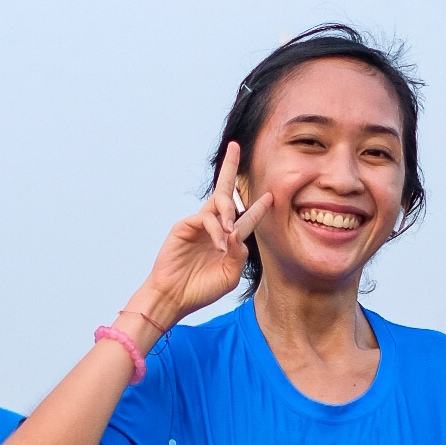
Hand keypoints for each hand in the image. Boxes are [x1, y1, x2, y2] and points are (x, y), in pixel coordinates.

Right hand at [128, 143, 272, 336]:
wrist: (174, 298)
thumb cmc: (201, 290)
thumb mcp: (229, 276)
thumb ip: (239, 255)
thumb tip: (238, 232)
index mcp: (227, 239)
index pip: (245, 218)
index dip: (258, 208)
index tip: (270, 196)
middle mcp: (213, 227)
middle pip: (224, 192)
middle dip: (230, 168)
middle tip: (235, 147)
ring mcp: (198, 225)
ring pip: (218, 202)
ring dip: (229, 212)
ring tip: (230, 229)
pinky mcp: (184, 226)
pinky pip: (206, 219)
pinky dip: (216, 230)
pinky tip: (219, 244)